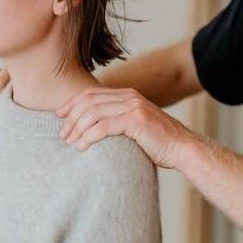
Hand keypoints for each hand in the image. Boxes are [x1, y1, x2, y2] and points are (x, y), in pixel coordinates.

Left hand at [57, 87, 198, 168]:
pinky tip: (82, 147)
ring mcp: (133, 107)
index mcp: (128, 95)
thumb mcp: (135, 126)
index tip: (60, 117)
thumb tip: (92, 129)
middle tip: (62, 135)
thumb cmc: (158, 143)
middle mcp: (130, 97)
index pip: (92, 94)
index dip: (72, 104)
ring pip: (93, 113)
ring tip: (70, 142)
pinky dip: (89, 136)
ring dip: (77, 128)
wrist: (183, 149)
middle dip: (71, 118)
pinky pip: (103, 126)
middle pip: (89, 101)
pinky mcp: (136, 120)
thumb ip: (118, 121)